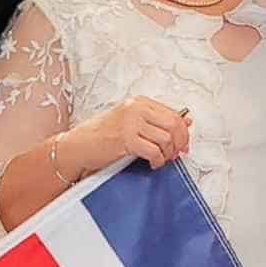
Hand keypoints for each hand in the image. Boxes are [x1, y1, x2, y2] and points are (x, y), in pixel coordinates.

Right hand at [78, 97, 192, 169]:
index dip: (183, 131)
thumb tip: (187, 120)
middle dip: (179, 143)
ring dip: (168, 154)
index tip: (183, 144)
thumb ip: (156, 121)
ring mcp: (130, 122)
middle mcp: (136, 108)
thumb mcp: (131, 123)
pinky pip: (154, 151)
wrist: (77, 146)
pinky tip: (153, 164)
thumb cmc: (102, 135)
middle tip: (176, 155)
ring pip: (166, 138)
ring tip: (161, 160)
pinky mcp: (126, 138)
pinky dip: (158, 161)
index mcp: (139, 102)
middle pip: (174, 124)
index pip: (173, 113)